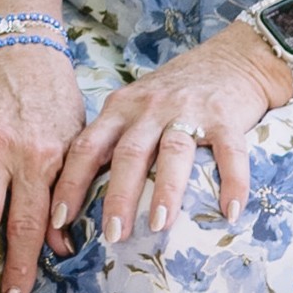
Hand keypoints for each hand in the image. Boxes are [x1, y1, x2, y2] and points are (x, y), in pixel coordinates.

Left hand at [48, 23, 288, 243]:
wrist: (235, 57)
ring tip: (159, 225)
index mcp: (120, 109)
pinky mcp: (225, 116)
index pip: (86, 148)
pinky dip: (232, 181)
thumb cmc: (175, 93)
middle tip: (113, 235)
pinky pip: (229, 152)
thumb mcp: (133, 107)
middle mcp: (150, 108)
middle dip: (118, 197)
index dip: (71, 184)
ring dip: (165, 191)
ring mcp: (188, 110)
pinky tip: (230, 212)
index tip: (58, 221)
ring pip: (173, 152)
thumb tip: (78, 196)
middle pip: (128, 154)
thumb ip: (111, 139)